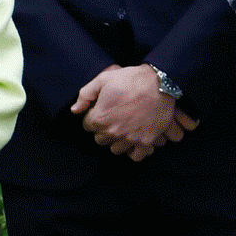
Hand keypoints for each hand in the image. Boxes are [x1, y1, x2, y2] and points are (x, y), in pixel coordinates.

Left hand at [71, 64, 197, 160]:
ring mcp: (129, 139)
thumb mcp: (104, 79)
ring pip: (115, 149)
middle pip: (100, 139)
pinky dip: (133, 151)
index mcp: (100, 117)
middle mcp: (113, 132)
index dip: (93, 116)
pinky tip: (134, 140)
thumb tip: (75, 110)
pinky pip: (135, 156)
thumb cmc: (131, 79)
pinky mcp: (145, 142)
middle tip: (113, 118)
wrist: (160, 83)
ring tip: (124, 128)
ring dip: (117, 140)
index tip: (102, 110)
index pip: (87, 126)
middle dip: (103, 130)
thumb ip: (86, 94)